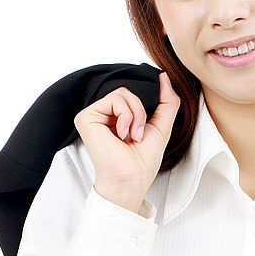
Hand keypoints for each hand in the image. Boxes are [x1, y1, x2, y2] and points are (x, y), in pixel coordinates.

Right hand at [73, 72, 180, 206]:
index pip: (134, 94)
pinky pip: (114, 99)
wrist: (132, 179)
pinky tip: (121, 134)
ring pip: (123, 92)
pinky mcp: (86, 117)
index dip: (146, 104)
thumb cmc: (143, 161)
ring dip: (136, 115)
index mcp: (117, 118)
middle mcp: (104, 115)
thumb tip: (164, 76)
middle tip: (139, 135)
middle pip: (129, 91)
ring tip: (132, 135)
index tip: (149, 125)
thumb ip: (167, 101)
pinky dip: (126, 116)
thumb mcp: (162, 125)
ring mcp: (93, 115)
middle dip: (142, 111)